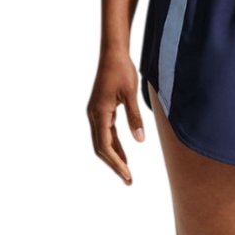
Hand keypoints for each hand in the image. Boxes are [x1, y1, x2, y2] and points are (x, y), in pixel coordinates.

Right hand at [88, 53, 144, 184]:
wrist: (113, 53)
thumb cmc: (122, 71)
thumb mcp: (131, 94)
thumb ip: (134, 118)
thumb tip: (139, 141)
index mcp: (99, 113)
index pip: (105, 146)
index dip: (116, 163)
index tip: (127, 176)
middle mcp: (94, 115)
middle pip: (101, 147)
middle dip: (114, 165)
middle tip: (128, 180)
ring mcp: (96, 113)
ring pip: (103, 141)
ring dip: (115, 156)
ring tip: (127, 172)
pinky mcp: (101, 109)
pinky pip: (107, 132)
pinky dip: (115, 144)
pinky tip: (125, 153)